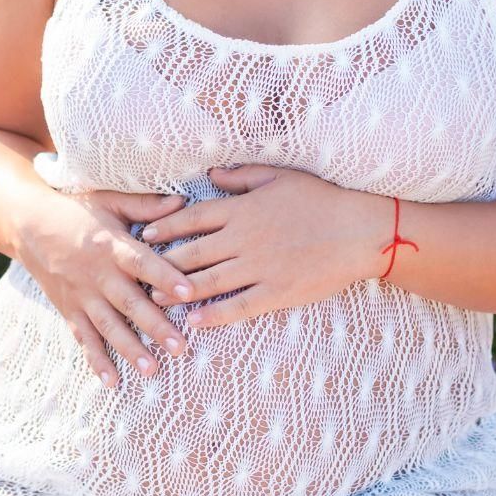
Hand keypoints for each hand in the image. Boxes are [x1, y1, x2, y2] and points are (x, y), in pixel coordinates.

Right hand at [12, 186, 197, 385]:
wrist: (28, 224)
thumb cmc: (76, 209)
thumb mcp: (109, 200)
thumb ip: (145, 205)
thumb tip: (182, 202)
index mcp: (111, 245)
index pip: (142, 263)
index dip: (165, 277)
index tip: (189, 293)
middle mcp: (97, 274)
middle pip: (130, 303)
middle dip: (155, 326)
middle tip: (180, 347)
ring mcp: (81, 295)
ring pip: (108, 326)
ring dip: (130, 349)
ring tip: (152, 370)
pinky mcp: (69, 310)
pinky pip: (83, 338)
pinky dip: (95, 360)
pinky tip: (111, 381)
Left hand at [132, 164, 389, 330]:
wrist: (359, 230)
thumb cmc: (321, 199)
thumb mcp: (280, 177)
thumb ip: (242, 176)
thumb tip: (211, 173)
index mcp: (242, 209)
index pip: (193, 218)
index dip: (165, 228)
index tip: (143, 236)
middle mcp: (244, 238)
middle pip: (193, 252)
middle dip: (160, 263)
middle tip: (136, 273)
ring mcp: (259, 267)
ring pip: (208, 281)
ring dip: (177, 291)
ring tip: (154, 300)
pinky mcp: (276, 292)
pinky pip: (238, 305)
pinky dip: (214, 314)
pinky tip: (194, 321)